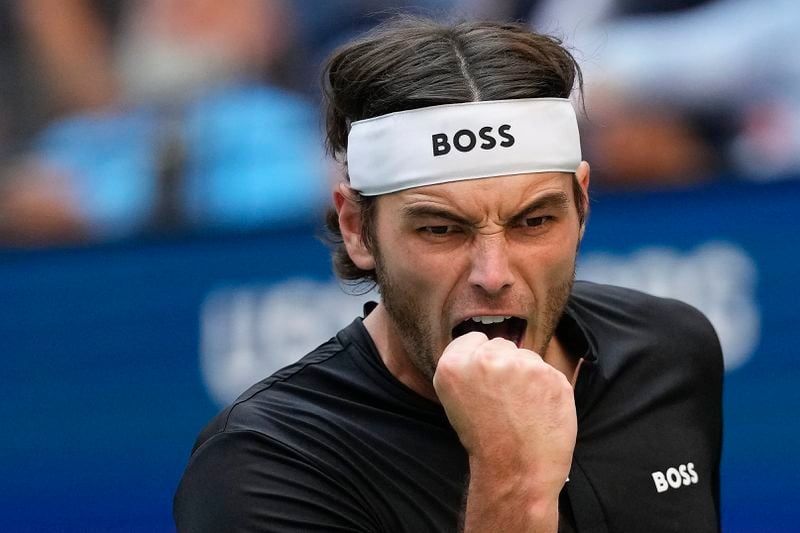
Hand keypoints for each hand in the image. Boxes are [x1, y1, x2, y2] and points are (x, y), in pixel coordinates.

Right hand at [433, 332, 576, 514]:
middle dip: (505, 366)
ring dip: (528, 377)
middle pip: (502, 346)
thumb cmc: (485, 440)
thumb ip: (466, 368)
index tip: (484, 382)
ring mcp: (521, 365)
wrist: (516, 472)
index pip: (473, 339)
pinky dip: (548, 390)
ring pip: (527, 358)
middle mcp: (485, 358)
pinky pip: (549, 373)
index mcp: (453, 364)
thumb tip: (487, 348)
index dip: (480, 361)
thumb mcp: (454, 400)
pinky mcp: (551, 375)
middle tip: (503, 400)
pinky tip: (539, 412)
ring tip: (522, 409)